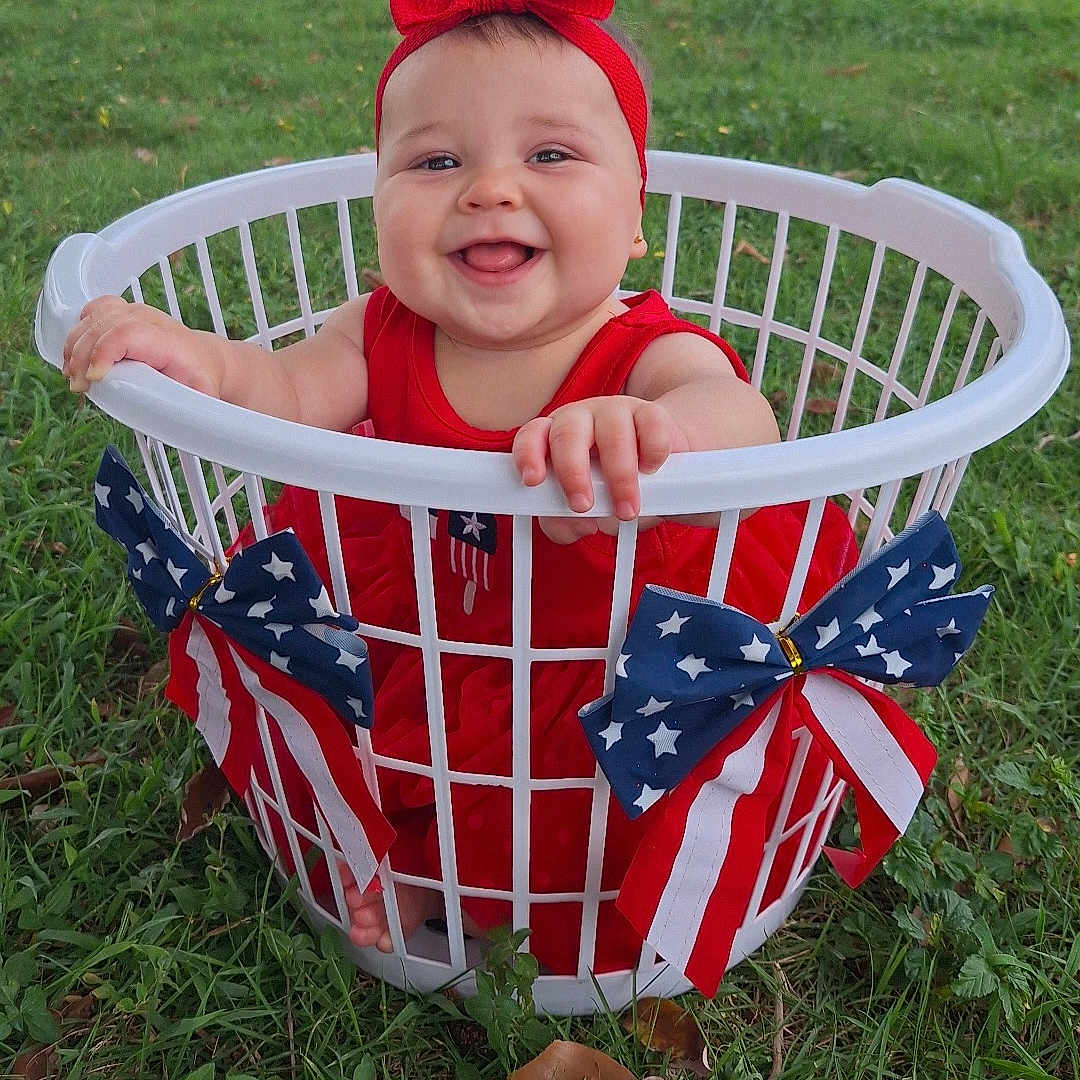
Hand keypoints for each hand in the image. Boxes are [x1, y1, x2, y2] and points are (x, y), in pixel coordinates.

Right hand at [62, 295, 224, 395]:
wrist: (203, 359)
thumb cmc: (199, 378)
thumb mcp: (199, 396)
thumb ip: (187, 407)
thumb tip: (178, 423)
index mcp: (168, 341)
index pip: (128, 333)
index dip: (105, 352)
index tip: (95, 378)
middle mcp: (149, 320)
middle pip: (104, 326)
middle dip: (83, 356)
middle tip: (79, 386)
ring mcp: (133, 312)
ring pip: (93, 318)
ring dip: (75, 346)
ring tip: (74, 376)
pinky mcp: (122, 312)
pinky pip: (92, 312)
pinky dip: (79, 332)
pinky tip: (75, 355)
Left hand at [513, 396, 688, 543]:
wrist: (661, 469)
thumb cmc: (611, 487)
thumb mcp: (584, 510)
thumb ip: (567, 523)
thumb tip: (579, 525)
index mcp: (554, 438)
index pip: (532, 436)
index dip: (528, 455)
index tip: (532, 481)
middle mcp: (581, 419)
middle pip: (567, 434)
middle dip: (573, 474)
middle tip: (583, 506)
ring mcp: (617, 412)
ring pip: (612, 434)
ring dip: (619, 477)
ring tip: (627, 510)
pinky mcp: (652, 413)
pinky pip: (651, 428)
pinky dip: (652, 454)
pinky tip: (650, 470)